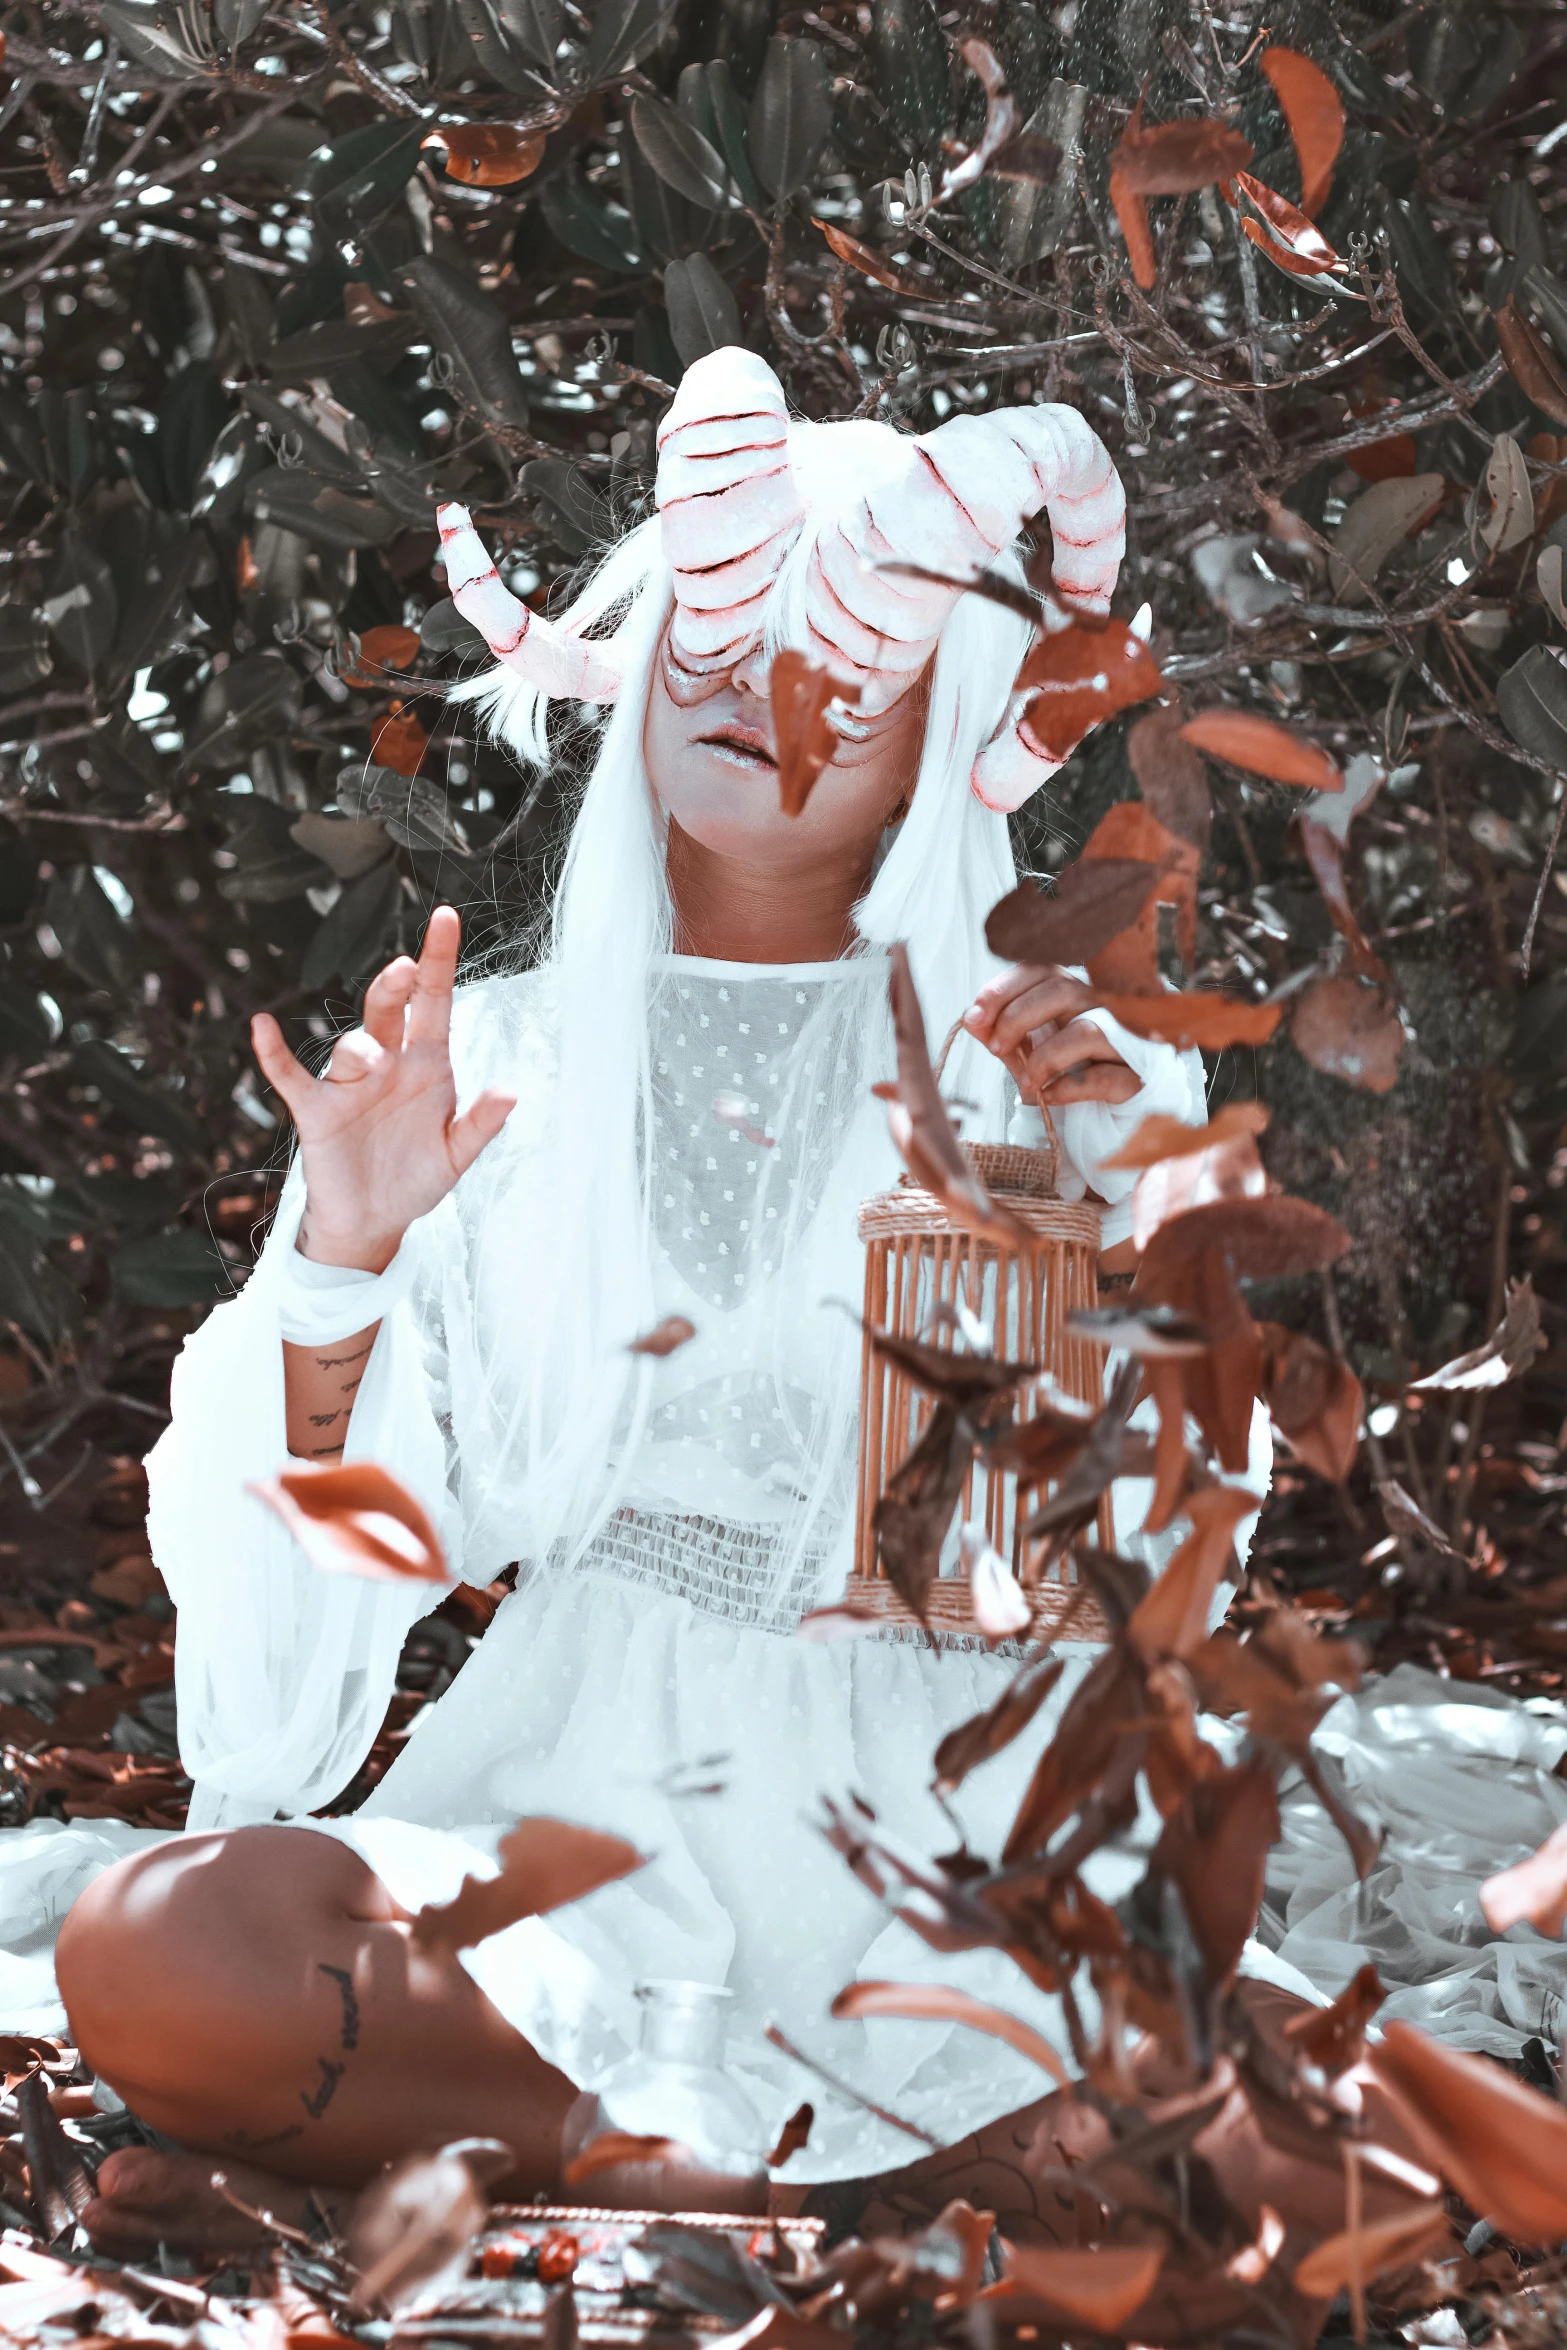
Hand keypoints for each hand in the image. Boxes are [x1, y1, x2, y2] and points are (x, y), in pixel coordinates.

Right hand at [251, 906, 515, 1271]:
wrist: (376, 1221)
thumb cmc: (417, 1179)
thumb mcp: (456, 1155)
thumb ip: (480, 1124)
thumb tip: (512, 1092)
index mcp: (427, 1064)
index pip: (434, 1002)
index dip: (438, 960)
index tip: (446, 916)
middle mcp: (387, 1064)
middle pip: (387, 1009)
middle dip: (394, 986)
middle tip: (405, 969)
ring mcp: (349, 1085)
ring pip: (351, 1045)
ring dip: (360, 1049)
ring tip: (373, 1065)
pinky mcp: (317, 1110)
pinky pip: (289, 1075)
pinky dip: (273, 1053)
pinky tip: (262, 1026)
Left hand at [962, 964, 1141, 1107]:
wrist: (1109, 1110)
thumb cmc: (1066, 1070)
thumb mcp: (1026, 1050)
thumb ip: (999, 1033)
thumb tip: (971, 1020)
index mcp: (1075, 992)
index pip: (1041, 969)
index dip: (1004, 988)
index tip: (976, 1015)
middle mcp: (1104, 1007)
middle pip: (1062, 990)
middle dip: (1017, 1018)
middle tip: (996, 1048)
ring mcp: (1126, 1041)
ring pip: (1087, 1030)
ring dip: (1043, 1057)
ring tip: (1025, 1083)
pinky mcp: (1136, 1077)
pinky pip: (1103, 1077)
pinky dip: (1068, 1088)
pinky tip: (1048, 1096)